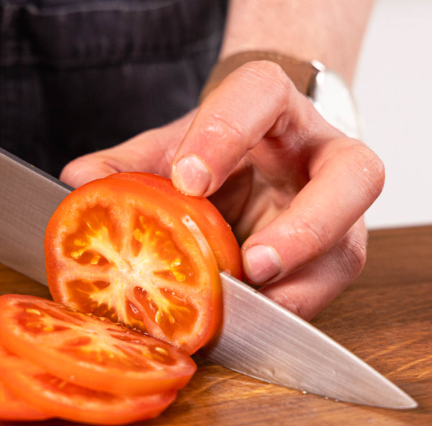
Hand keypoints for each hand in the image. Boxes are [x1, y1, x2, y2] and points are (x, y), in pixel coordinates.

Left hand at [60, 61, 383, 320]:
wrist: (262, 156)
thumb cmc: (219, 148)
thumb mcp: (173, 146)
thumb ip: (129, 163)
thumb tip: (77, 184)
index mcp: (275, 106)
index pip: (262, 95)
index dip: (226, 133)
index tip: (187, 180)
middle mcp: (323, 154)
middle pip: (354, 174)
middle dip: (306, 224)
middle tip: (254, 262)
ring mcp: (340, 209)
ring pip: (348, 245)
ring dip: (301, 284)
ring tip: (251, 308)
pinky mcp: (335, 254)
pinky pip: (326, 288)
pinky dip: (289, 310)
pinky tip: (252, 325)